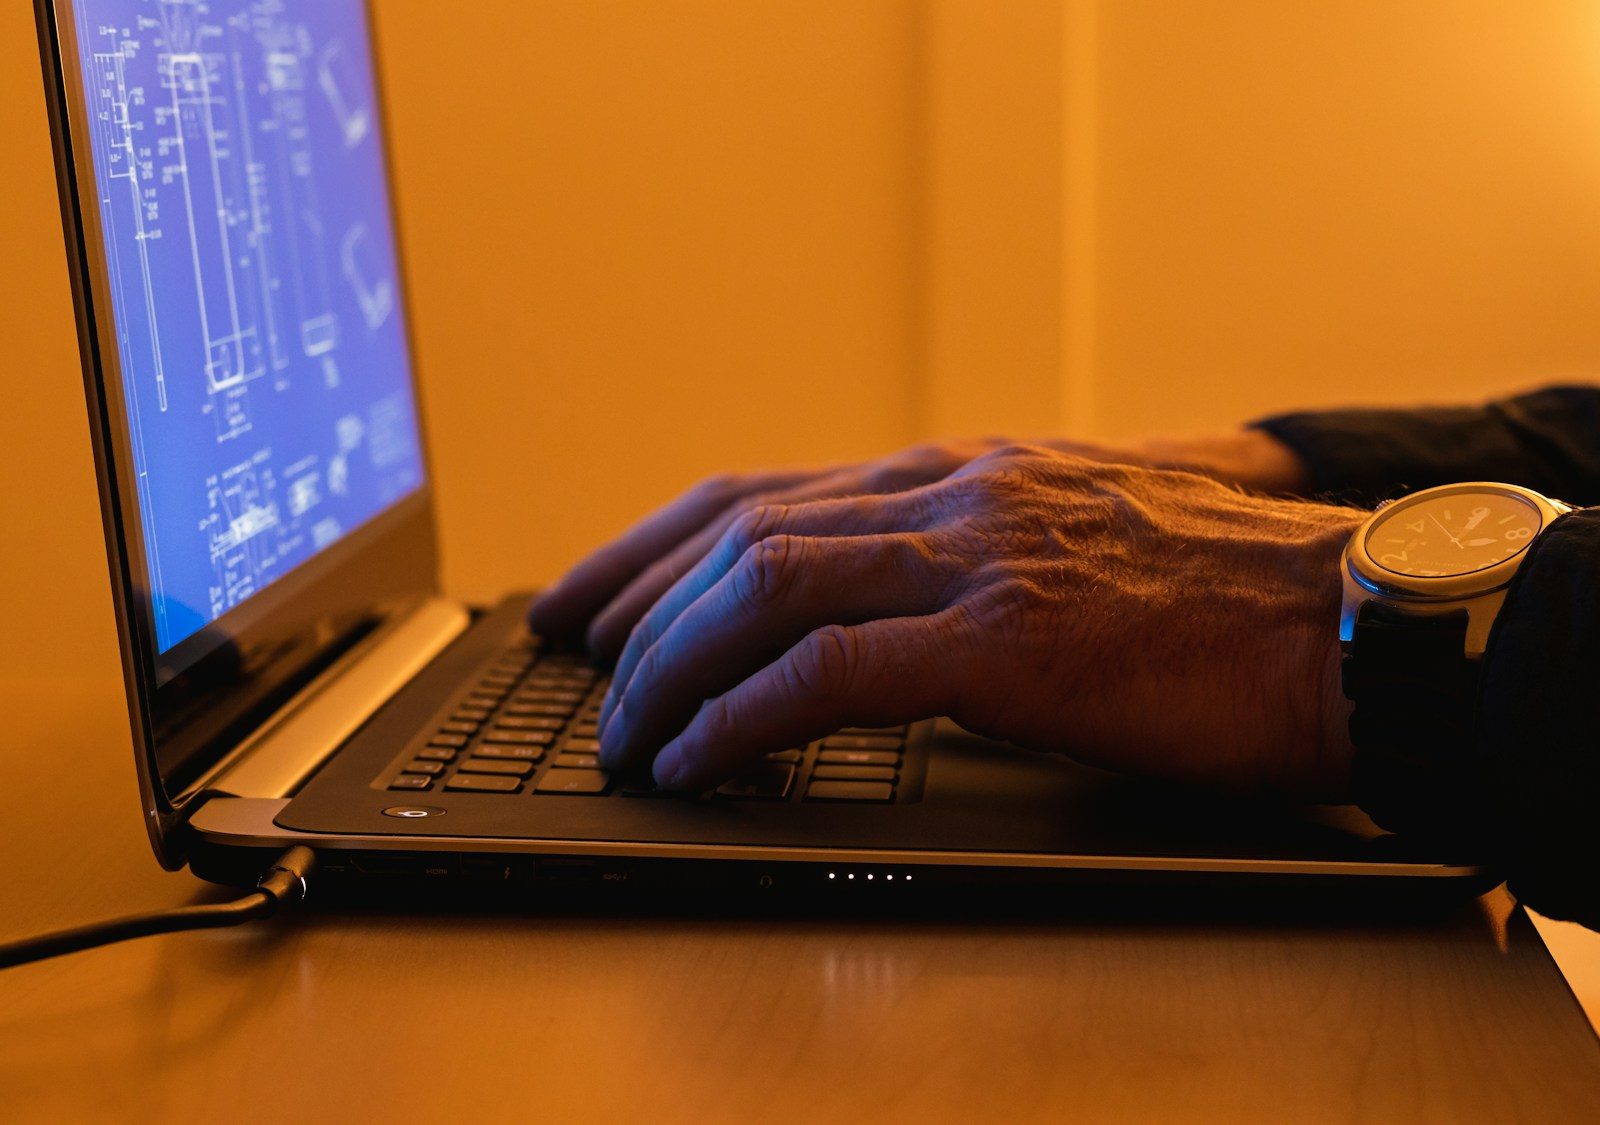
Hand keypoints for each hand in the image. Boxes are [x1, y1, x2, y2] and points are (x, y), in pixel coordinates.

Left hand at [589, 444, 1361, 796]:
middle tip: (573, 654)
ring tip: (625, 729)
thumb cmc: (1219, 600)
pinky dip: (741, 716)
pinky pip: (827, 675)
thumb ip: (968, 560)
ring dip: (672, 665)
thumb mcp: (1069, 548)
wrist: (1346, 618)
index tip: (601, 590)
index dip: (662, 540)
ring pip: (764, 588)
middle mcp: (953, 493)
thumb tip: (878, 619)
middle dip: (636, 595)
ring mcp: (977, 558)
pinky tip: (697, 759)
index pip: (770, 490)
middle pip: (742, 527)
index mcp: (962, 473)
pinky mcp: (1007, 641)